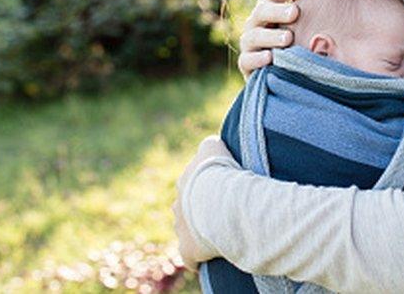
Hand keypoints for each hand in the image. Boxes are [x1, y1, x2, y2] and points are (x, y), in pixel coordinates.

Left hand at [172, 135, 232, 270]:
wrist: (219, 198)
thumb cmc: (220, 171)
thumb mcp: (214, 146)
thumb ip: (209, 144)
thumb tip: (210, 144)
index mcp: (184, 182)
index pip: (193, 186)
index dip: (209, 189)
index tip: (224, 191)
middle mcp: (178, 205)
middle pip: (188, 209)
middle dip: (202, 212)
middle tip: (225, 212)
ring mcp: (181, 228)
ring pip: (189, 232)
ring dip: (201, 233)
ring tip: (223, 233)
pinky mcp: (187, 250)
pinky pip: (191, 258)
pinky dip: (198, 260)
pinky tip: (209, 259)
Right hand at [238, 0, 305, 78]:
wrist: (282, 74)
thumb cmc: (299, 43)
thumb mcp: (304, 27)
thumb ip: (312, 14)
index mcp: (269, 9)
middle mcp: (255, 24)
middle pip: (261, 11)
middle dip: (278, 11)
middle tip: (295, 12)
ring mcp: (249, 44)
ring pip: (253, 36)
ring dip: (270, 36)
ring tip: (288, 38)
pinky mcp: (245, 64)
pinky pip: (247, 60)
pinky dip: (257, 59)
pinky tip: (270, 57)